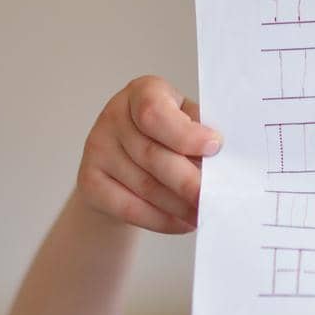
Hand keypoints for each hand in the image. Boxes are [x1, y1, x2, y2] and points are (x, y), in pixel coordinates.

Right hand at [77, 76, 221, 233]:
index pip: (154, 113)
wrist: (127, 166)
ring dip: (180, 206)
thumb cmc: (168, 139)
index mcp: (143, 92)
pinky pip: (130, 208)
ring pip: (145, 186)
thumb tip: (225, 163)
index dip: (185, 134)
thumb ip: (200, 135)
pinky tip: (183, 223)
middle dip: (189, 182)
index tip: (215, 148)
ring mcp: (97, 148)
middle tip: (216, 199)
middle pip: (152, 155)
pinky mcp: (89, 182)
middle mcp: (114, 115)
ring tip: (205, 214)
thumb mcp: (187, 124)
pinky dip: (161, 220)